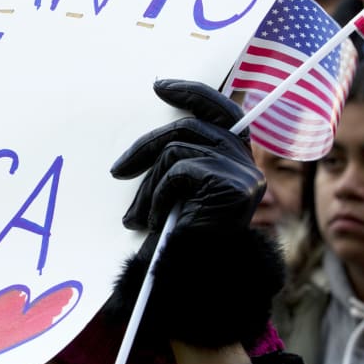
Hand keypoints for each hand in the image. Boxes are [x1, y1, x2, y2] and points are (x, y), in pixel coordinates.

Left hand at [111, 79, 262, 232]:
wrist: (197, 277)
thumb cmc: (184, 237)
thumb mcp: (179, 192)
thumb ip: (174, 162)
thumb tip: (145, 144)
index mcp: (236, 157)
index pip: (220, 108)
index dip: (191, 93)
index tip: (159, 86)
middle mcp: (246, 161)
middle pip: (186, 129)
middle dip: (145, 147)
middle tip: (117, 170)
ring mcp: (242, 173)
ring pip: (175, 153)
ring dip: (148, 186)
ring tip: (138, 216)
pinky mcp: (230, 185)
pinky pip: (177, 174)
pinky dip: (158, 197)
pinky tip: (157, 222)